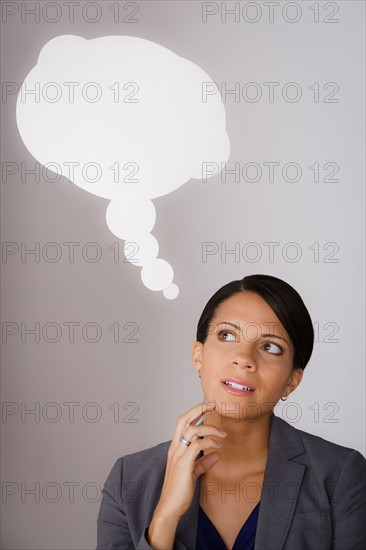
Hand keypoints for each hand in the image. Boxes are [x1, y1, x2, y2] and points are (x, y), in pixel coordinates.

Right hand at [153, 401, 226, 521]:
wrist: (169, 508)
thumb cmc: (179, 491)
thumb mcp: (193, 473)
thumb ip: (203, 462)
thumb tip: (216, 454)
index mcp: (175, 448)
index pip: (182, 422)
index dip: (194, 412)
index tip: (208, 406)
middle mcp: (175, 448)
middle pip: (183, 420)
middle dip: (198, 409)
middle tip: (213, 405)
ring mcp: (178, 455)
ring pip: (192, 430)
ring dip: (210, 428)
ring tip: (222, 434)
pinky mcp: (183, 464)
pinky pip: (197, 446)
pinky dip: (209, 443)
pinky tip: (218, 448)